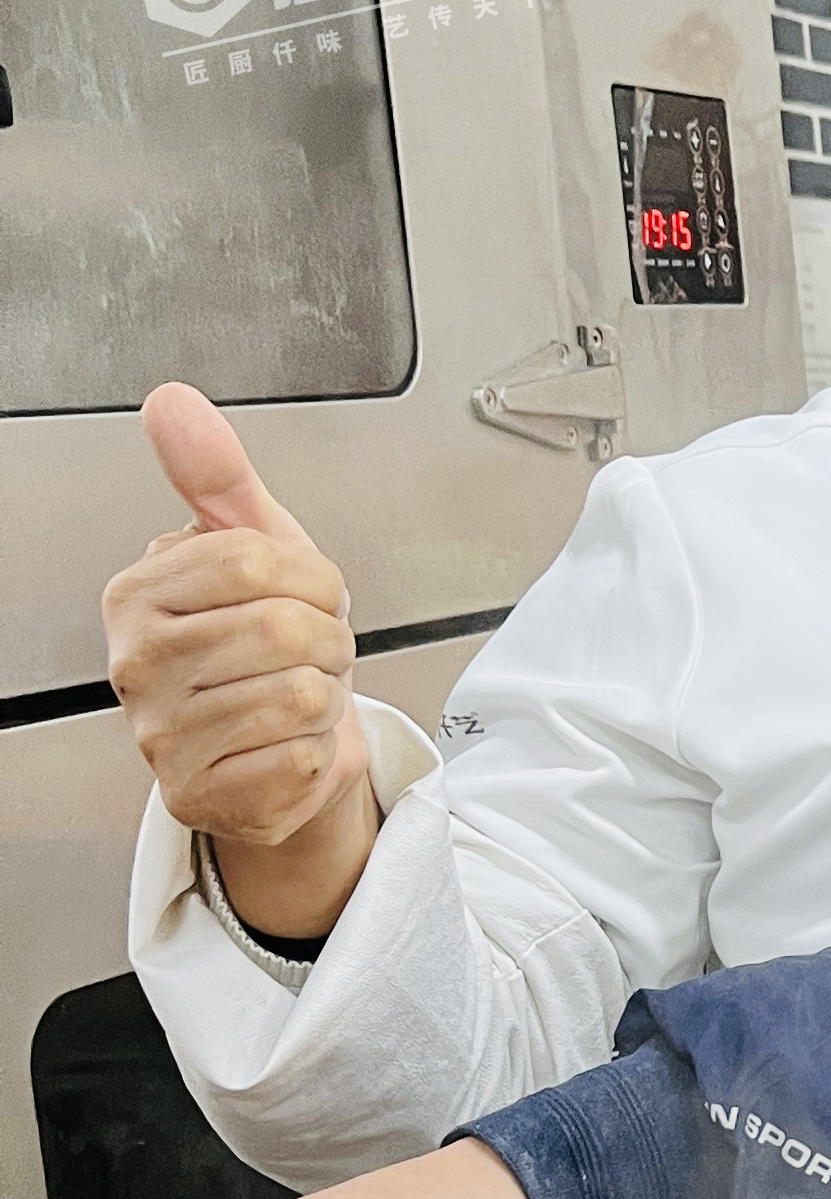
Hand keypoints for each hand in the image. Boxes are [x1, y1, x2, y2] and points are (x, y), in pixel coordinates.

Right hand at [102, 384, 379, 936]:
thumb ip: (215, 474)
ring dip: (323, 696)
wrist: (280, 742)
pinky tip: (283, 745)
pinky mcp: (200, 796)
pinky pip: (299, 758)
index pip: (257, 561)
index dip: (313, 578)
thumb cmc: (265, 641)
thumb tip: (171, 402)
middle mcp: (136, 665)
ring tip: (293, 695)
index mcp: (139, 595)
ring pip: (299, 695)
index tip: (306, 593)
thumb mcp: (252, 546)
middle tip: (306, 653)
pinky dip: (314, 751)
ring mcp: (161, 737)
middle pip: (285, 629)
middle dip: (327, 639)